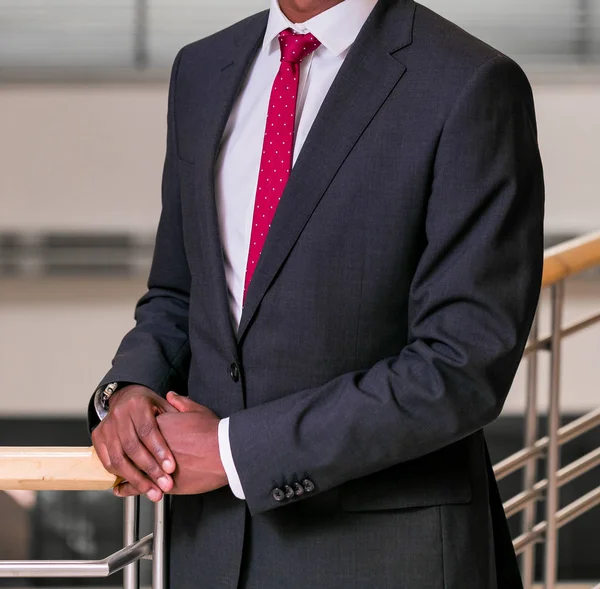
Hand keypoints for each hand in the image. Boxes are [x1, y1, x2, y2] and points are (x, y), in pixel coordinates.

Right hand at [92, 385, 177, 501]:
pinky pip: (108, 462)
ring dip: (136, 479)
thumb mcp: (163, 405)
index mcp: (137, 404)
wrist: (125, 397)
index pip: (148, 431)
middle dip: (150, 469)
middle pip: (133, 447)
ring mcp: (106, 427)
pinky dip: (122, 476)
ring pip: (119, 459)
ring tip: (153, 491)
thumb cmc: (148, 404)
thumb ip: (175, 417)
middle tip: (164, 484)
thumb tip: (189, 431)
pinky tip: (136, 485)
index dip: (159, 451)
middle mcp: (119, 415)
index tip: (171, 468)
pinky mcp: (98, 438)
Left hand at [113, 393, 227, 496]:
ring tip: (117, 474)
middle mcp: (153, 445)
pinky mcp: (162, 482)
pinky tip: (120, 489)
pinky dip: (127, 488)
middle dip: (127, 453)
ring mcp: (156, 465)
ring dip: (124, 472)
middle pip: (132, 449)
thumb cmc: (213, 433)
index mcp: (160, 425)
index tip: (135, 435)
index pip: (139, 429)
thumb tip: (170, 396)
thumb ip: (181, 403)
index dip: (137, 433)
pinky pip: (138, 486)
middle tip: (121, 455)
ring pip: (132, 469)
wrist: (225, 453)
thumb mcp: (197, 411)